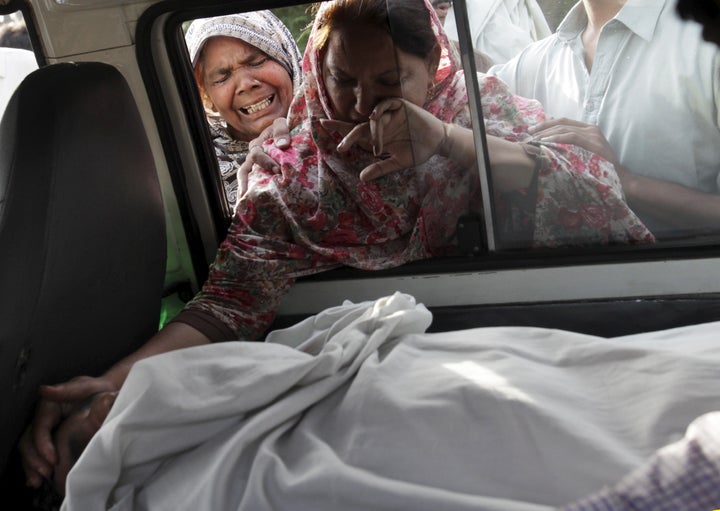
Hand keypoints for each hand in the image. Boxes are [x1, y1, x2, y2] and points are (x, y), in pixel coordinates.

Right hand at [18, 376, 116, 488]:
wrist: (107, 394)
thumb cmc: (96, 389)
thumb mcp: (85, 386)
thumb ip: (67, 390)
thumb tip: (44, 390)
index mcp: (48, 405)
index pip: (39, 427)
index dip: (42, 444)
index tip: (53, 459)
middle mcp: (43, 418)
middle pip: (28, 440)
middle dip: (34, 459)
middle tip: (46, 472)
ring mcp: (45, 429)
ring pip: (29, 449)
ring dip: (32, 466)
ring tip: (38, 480)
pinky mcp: (50, 438)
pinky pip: (38, 453)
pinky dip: (36, 466)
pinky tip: (37, 479)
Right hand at [237, 117, 290, 199]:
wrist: (287, 134)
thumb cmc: (282, 129)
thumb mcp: (281, 124)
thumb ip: (281, 130)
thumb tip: (282, 145)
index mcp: (256, 145)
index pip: (257, 154)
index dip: (265, 162)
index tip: (277, 168)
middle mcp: (253, 157)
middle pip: (248, 169)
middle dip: (255, 179)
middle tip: (265, 188)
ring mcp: (255, 166)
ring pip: (246, 177)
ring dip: (246, 188)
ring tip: (244, 200)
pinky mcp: (261, 173)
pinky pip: (252, 182)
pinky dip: (250, 190)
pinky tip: (248, 200)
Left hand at [321, 97, 445, 180]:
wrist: (438, 142)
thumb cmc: (418, 150)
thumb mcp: (398, 162)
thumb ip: (380, 168)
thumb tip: (361, 178)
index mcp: (377, 136)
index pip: (353, 132)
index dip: (338, 128)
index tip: (321, 125)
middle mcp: (380, 124)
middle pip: (357, 126)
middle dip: (345, 132)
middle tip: (342, 146)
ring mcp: (389, 114)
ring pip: (371, 119)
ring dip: (371, 132)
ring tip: (377, 147)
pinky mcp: (400, 106)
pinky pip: (385, 105)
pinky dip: (379, 111)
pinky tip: (375, 118)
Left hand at [528, 118, 618, 165]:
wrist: (619, 178)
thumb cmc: (599, 169)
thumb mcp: (584, 154)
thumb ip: (571, 147)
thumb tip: (549, 146)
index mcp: (588, 129)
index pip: (564, 122)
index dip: (546, 124)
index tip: (533, 130)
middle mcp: (591, 129)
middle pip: (562, 123)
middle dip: (543, 128)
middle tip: (529, 134)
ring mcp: (593, 135)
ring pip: (564, 129)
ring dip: (547, 133)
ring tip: (535, 139)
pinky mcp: (594, 142)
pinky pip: (571, 137)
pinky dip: (556, 138)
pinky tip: (546, 142)